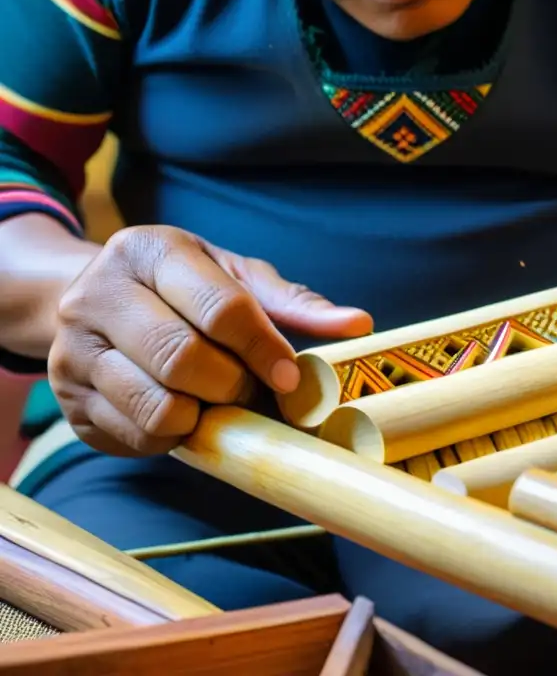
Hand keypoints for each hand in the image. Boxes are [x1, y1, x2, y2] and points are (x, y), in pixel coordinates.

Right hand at [48, 226, 372, 455]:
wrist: (97, 303)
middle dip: (233, 384)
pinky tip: (187, 413)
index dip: (265, 349)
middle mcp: (98, 294)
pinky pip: (137, 433)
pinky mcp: (69, 400)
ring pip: (157, 403)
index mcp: (149, 251)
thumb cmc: (185, 290)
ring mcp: (73, 349)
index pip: (220, 308)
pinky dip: (176, 434)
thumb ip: (294, 303)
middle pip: (183, 358)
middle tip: (252, 391)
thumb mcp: (235, 279)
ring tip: (219, 401)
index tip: (290, 377)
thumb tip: (359, 323)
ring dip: (205, 414)